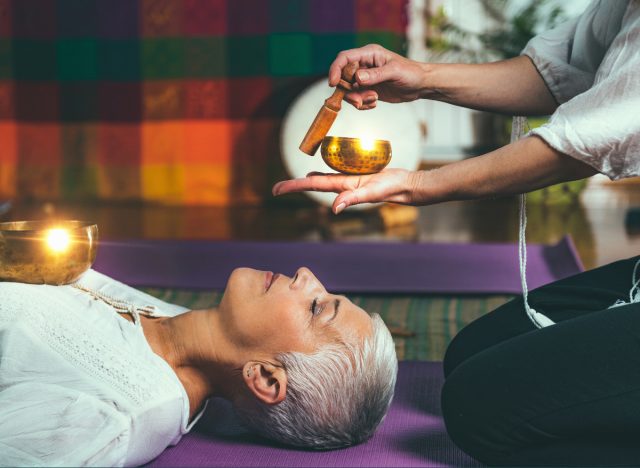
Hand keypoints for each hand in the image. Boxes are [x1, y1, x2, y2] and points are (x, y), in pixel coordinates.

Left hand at [272, 169, 418, 213]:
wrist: (406, 186)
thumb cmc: (392, 189)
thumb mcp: (372, 193)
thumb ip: (354, 198)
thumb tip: (334, 208)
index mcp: (341, 188)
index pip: (312, 185)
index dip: (293, 186)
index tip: (275, 190)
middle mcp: (342, 185)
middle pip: (313, 183)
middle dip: (295, 186)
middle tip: (276, 188)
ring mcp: (350, 180)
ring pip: (324, 177)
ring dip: (309, 180)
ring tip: (296, 180)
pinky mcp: (359, 174)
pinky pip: (338, 170)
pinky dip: (327, 169)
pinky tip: (324, 167)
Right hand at [329, 44, 428, 109]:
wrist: (420, 85)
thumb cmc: (411, 73)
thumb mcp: (394, 72)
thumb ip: (376, 75)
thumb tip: (358, 78)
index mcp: (368, 54)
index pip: (344, 58)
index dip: (335, 69)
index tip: (333, 84)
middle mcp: (364, 65)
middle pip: (343, 77)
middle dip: (348, 91)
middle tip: (359, 101)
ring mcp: (365, 78)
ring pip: (349, 90)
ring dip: (357, 99)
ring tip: (373, 100)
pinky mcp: (367, 90)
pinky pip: (357, 98)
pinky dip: (363, 104)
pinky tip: (375, 103)